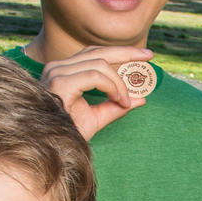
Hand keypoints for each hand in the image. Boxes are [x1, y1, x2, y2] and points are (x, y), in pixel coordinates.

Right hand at [36, 45, 152, 139]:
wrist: (52, 148)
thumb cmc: (67, 133)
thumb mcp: (96, 118)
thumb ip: (115, 107)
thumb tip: (141, 99)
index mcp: (64, 72)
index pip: (94, 54)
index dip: (119, 52)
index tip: (143, 55)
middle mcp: (57, 68)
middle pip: (97, 52)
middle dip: (126, 53)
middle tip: (149, 57)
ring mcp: (56, 74)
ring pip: (99, 64)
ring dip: (119, 83)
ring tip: (125, 101)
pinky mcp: (59, 83)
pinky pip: (94, 75)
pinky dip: (112, 86)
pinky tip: (119, 100)